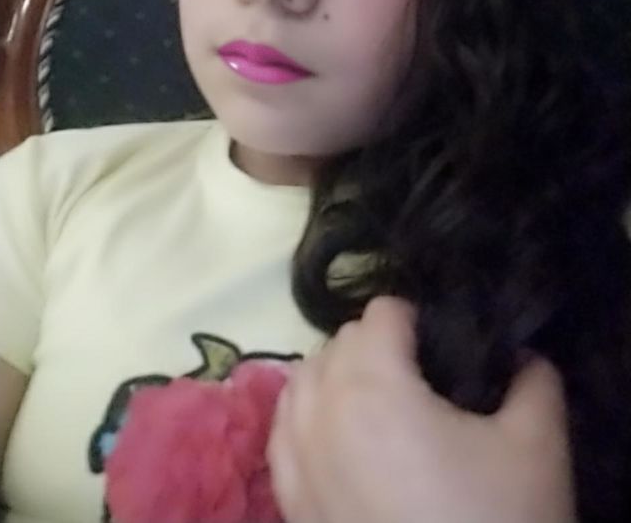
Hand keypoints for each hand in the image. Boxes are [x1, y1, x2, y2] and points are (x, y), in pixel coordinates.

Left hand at [267, 296, 575, 522]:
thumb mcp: (535, 446)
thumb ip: (533, 380)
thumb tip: (522, 356)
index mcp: (372, 386)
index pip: (381, 314)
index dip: (417, 321)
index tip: (444, 349)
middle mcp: (320, 412)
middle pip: (339, 342)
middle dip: (378, 346)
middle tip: (422, 379)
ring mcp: (295, 459)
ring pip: (303, 380)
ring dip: (337, 376)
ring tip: (380, 404)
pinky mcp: (288, 503)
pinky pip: (282, 430)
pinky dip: (305, 416)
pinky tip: (337, 436)